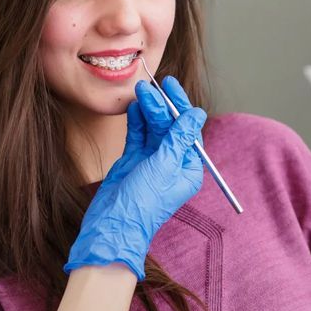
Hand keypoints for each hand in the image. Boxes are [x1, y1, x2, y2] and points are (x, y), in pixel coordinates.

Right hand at [64, 76, 205, 279]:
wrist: (113, 224)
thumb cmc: (143, 202)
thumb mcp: (164, 166)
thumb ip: (178, 138)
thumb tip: (197, 114)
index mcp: (188, 168)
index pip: (187, 129)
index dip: (180, 106)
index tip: (171, 86)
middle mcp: (172, 163)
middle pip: (169, 126)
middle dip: (160, 105)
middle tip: (150, 85)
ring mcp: (151, 161)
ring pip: (152, 128)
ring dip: (147, 110)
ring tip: (139, 91)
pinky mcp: (133, 160)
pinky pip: (137, 135)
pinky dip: (136, 121)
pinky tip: (133, 107)